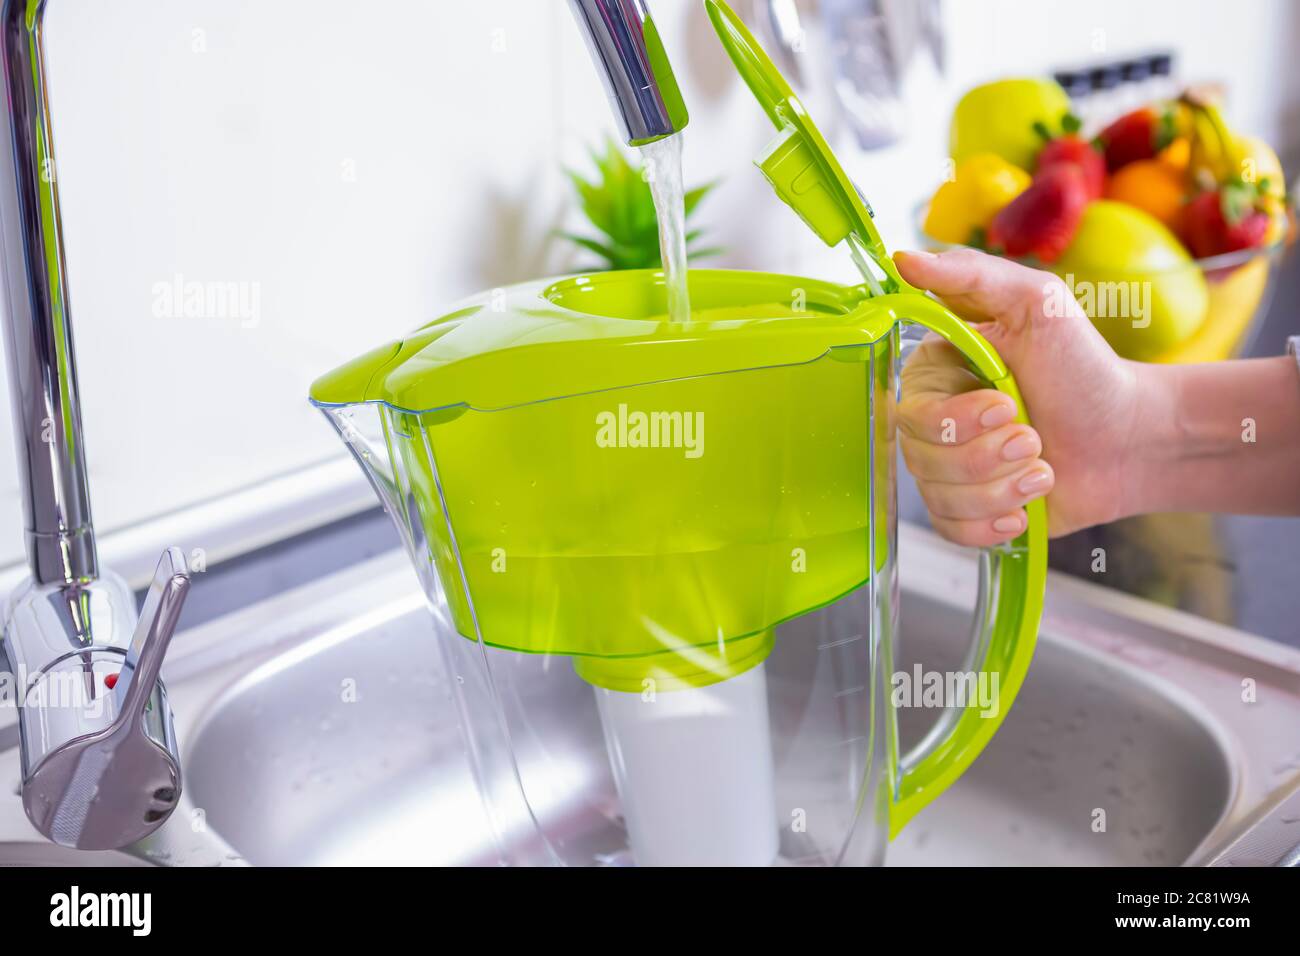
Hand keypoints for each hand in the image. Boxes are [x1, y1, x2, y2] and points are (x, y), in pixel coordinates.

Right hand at [894, 248, 1145, 545]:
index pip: (910, 411)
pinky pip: (954, 532)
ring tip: (1044, 468)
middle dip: (988, 456)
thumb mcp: (1036, 303)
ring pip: (941, 497)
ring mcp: (947, 472)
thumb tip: (904, 258)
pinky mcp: (969, 513)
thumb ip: (969, 276)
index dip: (955, 420)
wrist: (1131, 438)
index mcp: (937, 375)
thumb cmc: (1085, 368)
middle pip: (922, 459)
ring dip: (1004, 487)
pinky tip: (1026, 506)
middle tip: (1035, 438)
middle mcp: (933, 424)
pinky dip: (996, 524)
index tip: (1006, 405)